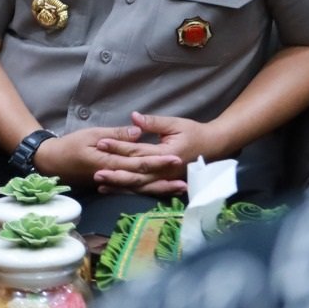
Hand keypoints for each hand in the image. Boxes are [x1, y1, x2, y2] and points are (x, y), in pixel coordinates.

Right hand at [32, 125, 184, 193]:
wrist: (52, 162)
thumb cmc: (70, 145)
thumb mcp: (92, 134)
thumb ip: (116, 134)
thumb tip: (138, 133)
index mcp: (109, 161)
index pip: (138, 162)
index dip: (158, 161)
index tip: (176, 158)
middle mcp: (113, 176)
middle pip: (143, 179)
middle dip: (164, 179)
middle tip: (185, 180)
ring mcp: (113, 183)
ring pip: (140, 188)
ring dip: (160, 189)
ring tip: (179, 189)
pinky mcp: (111, 185)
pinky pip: (131, 190)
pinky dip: (147, 191)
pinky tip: (160, 191)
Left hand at [89, 111, 215, 196]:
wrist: (213, 147)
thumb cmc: (194, 132)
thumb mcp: (175, 124)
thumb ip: (153, 122)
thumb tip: (133, 117)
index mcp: (167, 154)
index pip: (138, 151)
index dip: (119, 147)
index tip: (100, 143)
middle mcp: (165, 170)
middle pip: (136, 173)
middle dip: (115, 173)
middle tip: (95, 172)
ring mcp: (165, 179)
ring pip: (139, 185)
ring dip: (119, 185)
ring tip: (100, 185)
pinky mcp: (164, 182)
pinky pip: (144, 189)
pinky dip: (129, 190)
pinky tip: (114, 190)